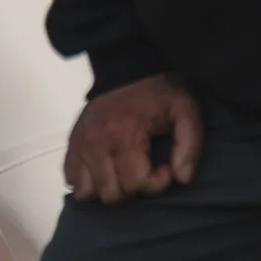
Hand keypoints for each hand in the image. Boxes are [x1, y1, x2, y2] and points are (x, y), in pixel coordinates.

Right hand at [66, 75, 201, 203]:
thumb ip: (189, 146)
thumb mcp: (186, 111)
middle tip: (145, 169)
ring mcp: (80, 143)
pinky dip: (86, 181)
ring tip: (124, 173)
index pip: (135, 184)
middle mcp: (96, 141)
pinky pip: (70, 178)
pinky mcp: (72, 142)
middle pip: (111, 193)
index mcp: (123, 133)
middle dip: (132, 188)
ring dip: (108, 188)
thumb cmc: (159, 92)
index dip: (157, 182)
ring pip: (87, 192)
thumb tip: (182, 178)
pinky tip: (105, 171)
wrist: (128, 67)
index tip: (165, 168)